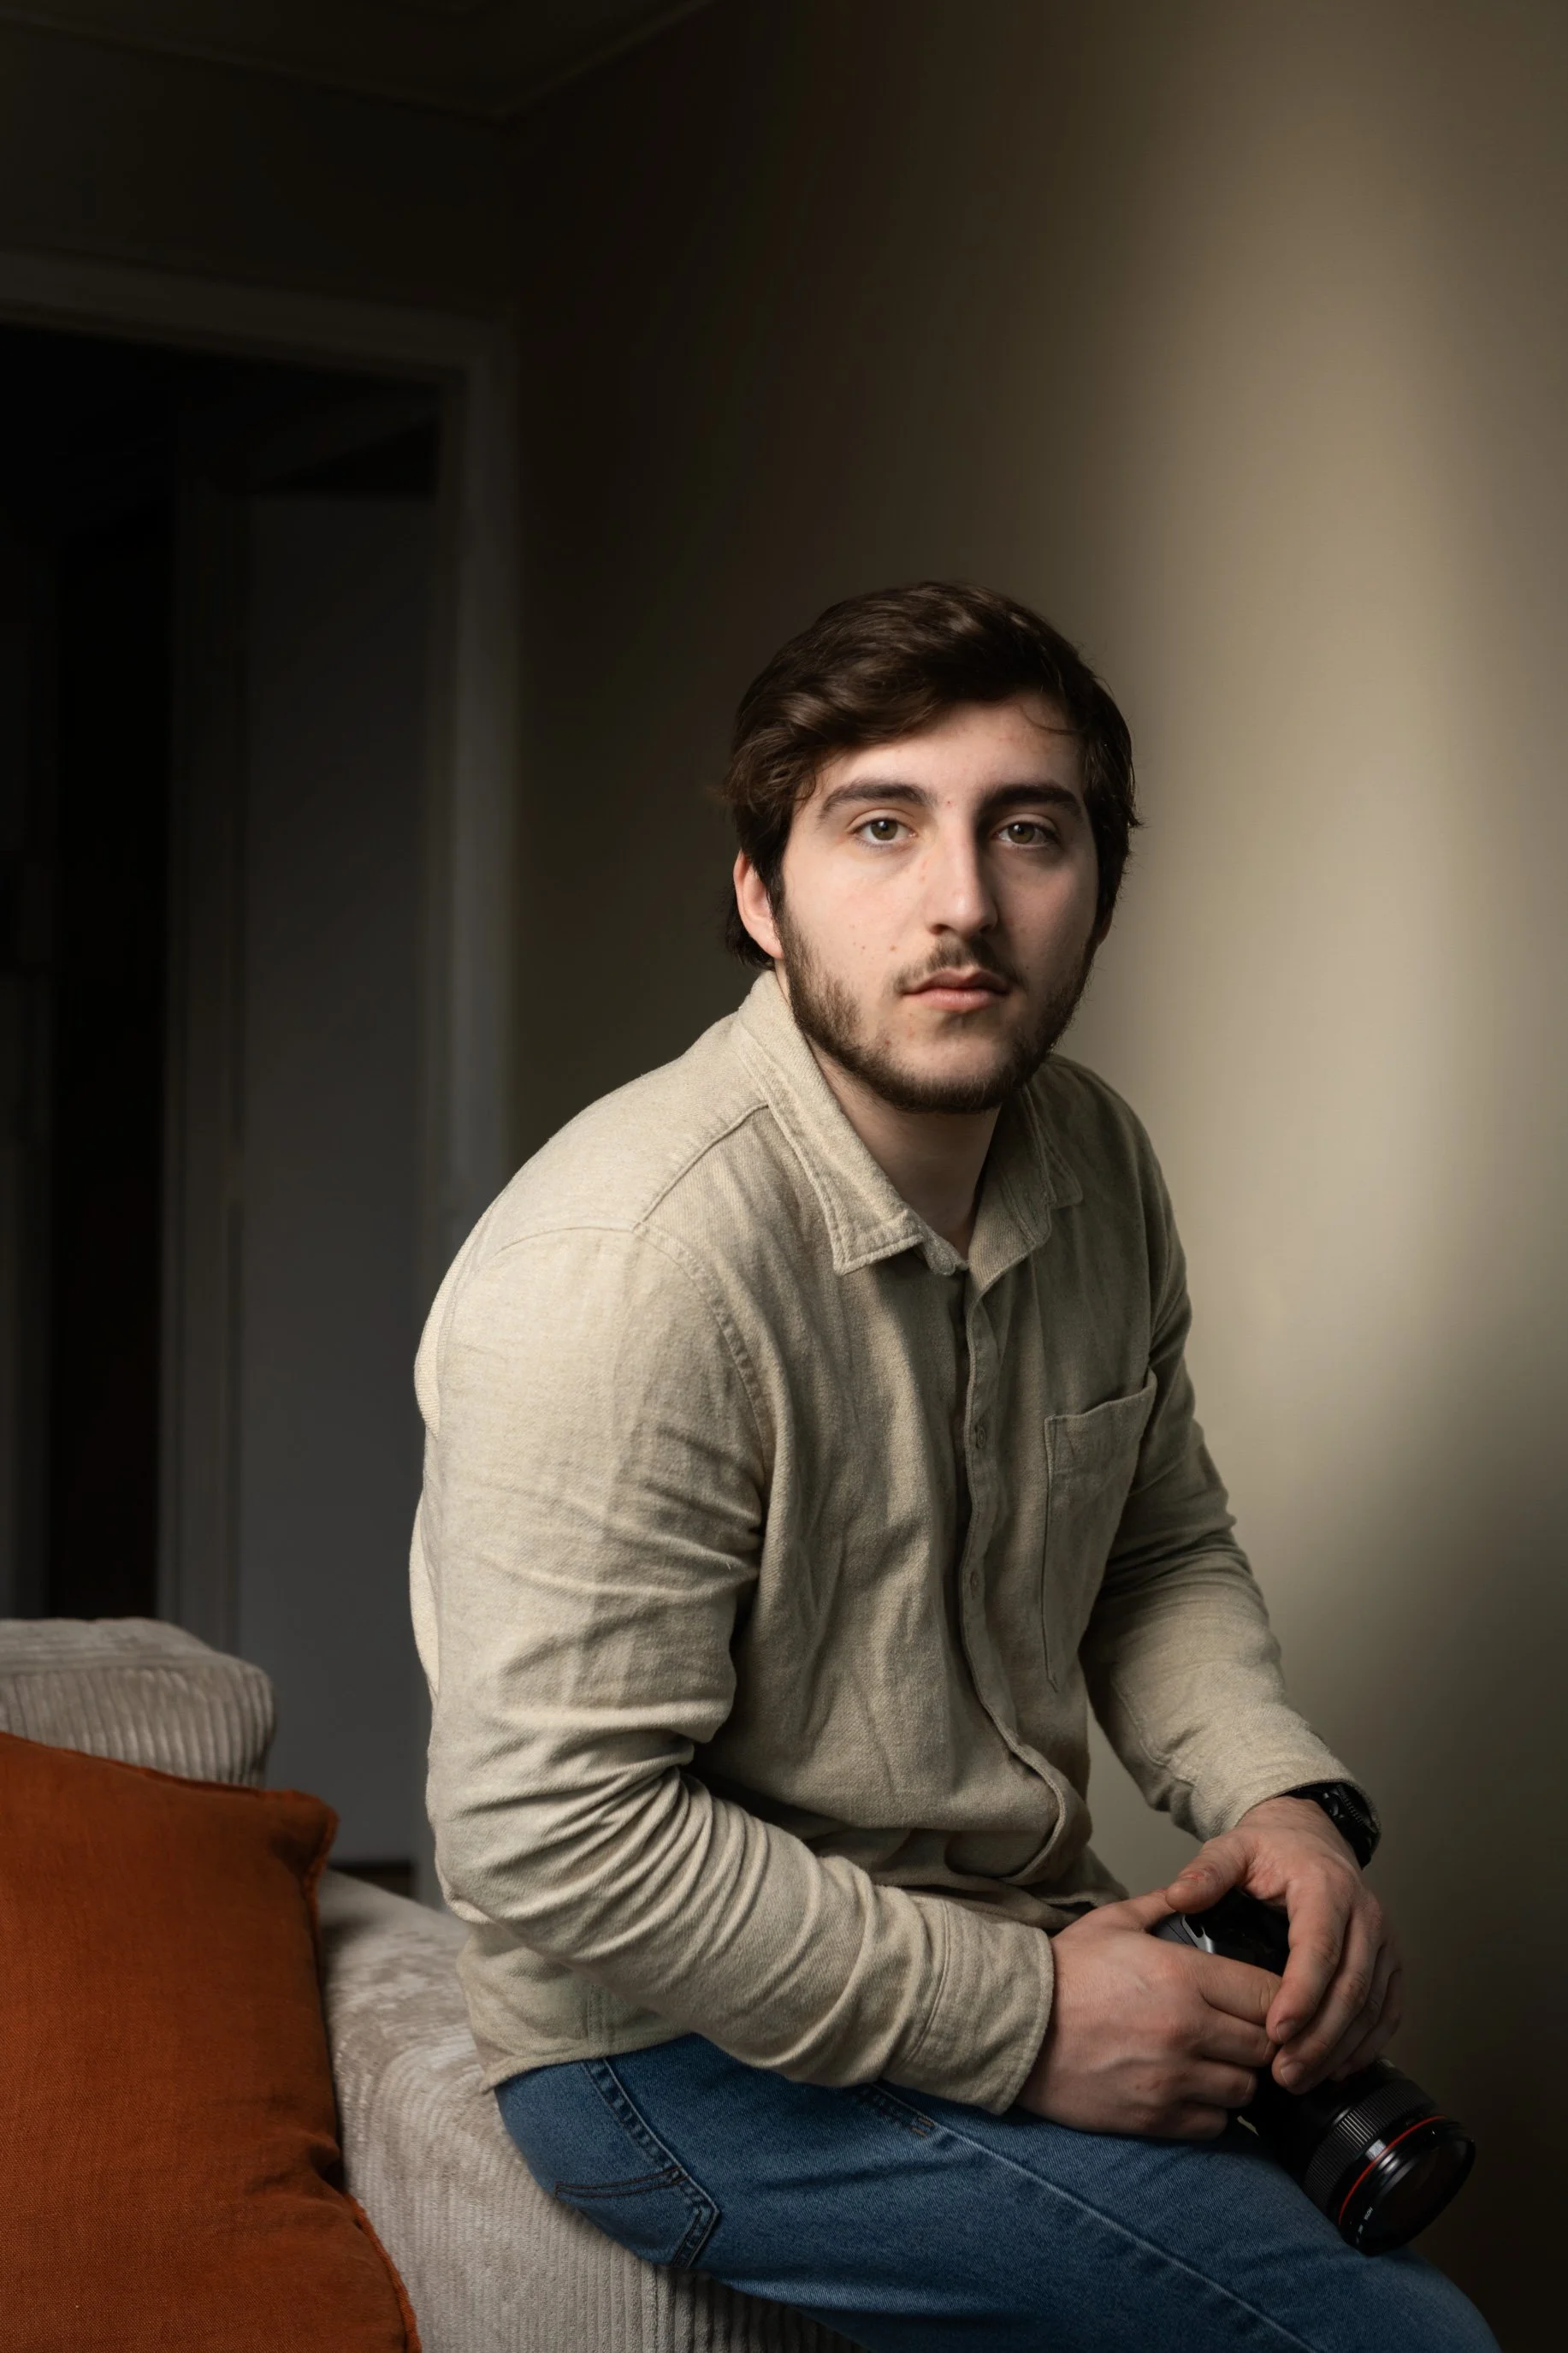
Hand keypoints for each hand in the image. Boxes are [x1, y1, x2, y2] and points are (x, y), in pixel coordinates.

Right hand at [1018, 1888, 1277, 2138]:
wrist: (1015, 2026)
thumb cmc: (1065, 1971)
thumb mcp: (1113, 1921)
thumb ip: (1163, 1904)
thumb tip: (1194, 1890)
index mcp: (1183, 1976)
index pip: (1268, 1993)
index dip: (1277, 1997)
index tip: (1268, 1998)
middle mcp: (1187, 2029)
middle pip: (1266, 2045)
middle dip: (1263, 2038)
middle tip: (1244, 2030)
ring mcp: (1174, 2079)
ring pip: (1246, 2089)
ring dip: (1240, 2076)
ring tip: (1219, 2061)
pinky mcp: (1157, 2118)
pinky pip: (1216, 2124)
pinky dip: (1213, 2110)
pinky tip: (1194, 2088)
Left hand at [1163, 1796, 1403, 2094]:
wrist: (1310, 1838)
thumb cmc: (1271, 1849)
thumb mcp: (1233, 1848)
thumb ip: (1207, 1872)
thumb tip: (1179, 1897)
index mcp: (1325, 1888)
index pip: (1319, 1948)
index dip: (1301, 1994)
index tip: (1275, 2031)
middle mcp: (1364, 1915)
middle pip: (1351, 1987)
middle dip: (1318, 2038)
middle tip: (1283, 2074)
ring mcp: (1382, 1941)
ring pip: (1372, 2006)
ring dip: (1340, 2050)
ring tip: (1300, 2080)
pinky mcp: (1389, 1962)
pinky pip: (1388, 2010)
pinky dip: (1367, 2045)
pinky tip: (1338, 2070)